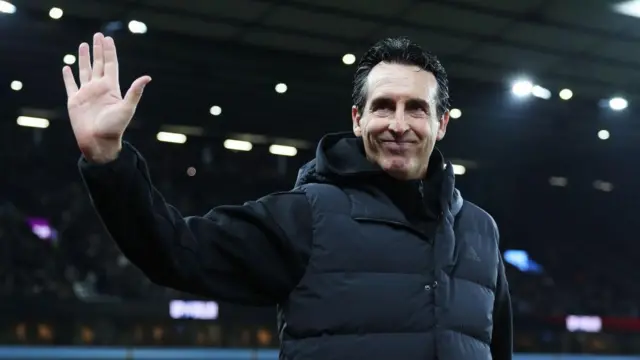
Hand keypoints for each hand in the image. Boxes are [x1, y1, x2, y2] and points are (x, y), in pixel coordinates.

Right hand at [62, 32, 150, 162]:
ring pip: (85, 70)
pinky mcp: (75, 101)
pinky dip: (68, 76)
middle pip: (99, 63)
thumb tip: (148, 77)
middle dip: (98, 49)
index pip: (111, 64)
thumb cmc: (115, 128)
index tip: (108, 38)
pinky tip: (66, 67)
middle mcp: (99, 88)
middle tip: (98, 35)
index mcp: (111, 88)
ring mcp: (86, 94)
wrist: (99, 142)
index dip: (110, 51)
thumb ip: (135, 92)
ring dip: (83, 58)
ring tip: (83, 45)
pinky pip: (70, 85)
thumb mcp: (127, 108)